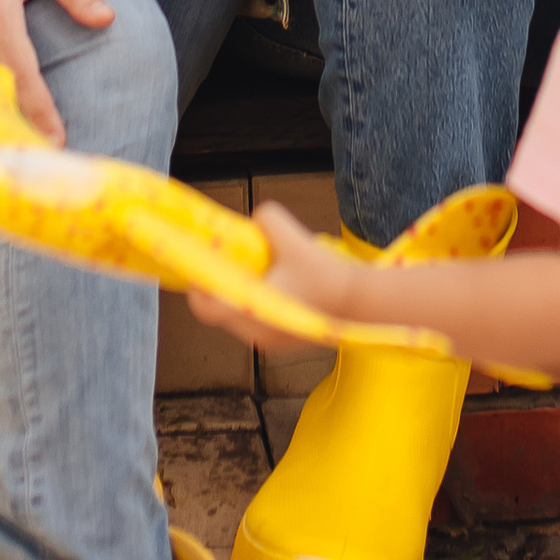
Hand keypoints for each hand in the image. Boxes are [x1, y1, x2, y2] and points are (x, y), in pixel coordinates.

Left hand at [188, 198, 368, 349]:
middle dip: (223, 286)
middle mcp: (256, 333)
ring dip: (243, 294)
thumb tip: (259, 218)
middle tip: (233, 263)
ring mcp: (272, 341)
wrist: (362, 304)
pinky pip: (261, 321)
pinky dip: (261, 303)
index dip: (197, 286)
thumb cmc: (326, 277)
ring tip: (260, 271)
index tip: (200, 267)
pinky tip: (279, 283)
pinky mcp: (287, 341)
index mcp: (250, 312)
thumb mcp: (294, 238)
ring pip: (242, 316)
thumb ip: (269, 219)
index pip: (205, 307)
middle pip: (222, 311)